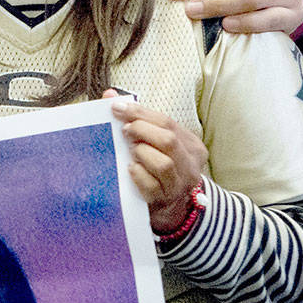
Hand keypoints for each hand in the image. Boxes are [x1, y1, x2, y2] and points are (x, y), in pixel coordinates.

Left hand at [109, 97, 207, 232]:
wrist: (169, 208)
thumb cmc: (157, 169)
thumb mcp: (155, 143)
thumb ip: (137, 118)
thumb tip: (110, 95)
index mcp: (192, 145)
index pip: (167, 122)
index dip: (140, 113)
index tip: (117, 108)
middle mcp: (190, 164)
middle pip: (168, 140)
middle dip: (142, 131)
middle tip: (124, 131)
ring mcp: (179, 184)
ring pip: (163, 163)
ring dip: (141, 153)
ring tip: (131, 152)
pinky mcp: (165, 200)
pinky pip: (151, 186)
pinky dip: (138, 174)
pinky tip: (130, 169)